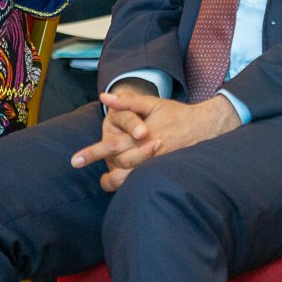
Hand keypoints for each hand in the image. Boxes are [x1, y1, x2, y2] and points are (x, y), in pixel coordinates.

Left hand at [71, 91, 239, 190]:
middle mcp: (149, 152)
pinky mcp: (165, 171)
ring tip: (105, 180)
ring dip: (115, 182)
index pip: (112, 147)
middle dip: (103, 174)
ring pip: (131, 180)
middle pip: (120, 167)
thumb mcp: (153, 103)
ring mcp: (158, 165)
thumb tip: (105, 97)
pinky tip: (124, 182)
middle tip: (88, 175)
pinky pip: (143, 182)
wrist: (207, 126)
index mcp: (143, 135)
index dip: (93, 153)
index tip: (75, 161)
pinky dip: (131, 184)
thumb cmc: (177, 114)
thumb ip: (128, 102)